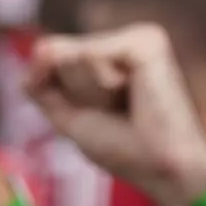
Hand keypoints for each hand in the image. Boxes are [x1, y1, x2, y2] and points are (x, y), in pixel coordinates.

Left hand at [27, 26, 205, 205]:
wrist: (166, 169)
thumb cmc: (127, 151)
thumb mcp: (71, 118)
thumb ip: (44, 86)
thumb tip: (39, 49)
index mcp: (113, 54)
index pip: (51, 58)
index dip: (63, 96)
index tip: (107, 117)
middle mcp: (127, 39)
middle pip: (57, 54)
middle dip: (77, 95)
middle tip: (120, 114)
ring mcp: (139, 36)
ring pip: (72, 55)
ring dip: (92, 94)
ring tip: (132, 108)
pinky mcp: (147, 41)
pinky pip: (91, 54)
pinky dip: (103, 85)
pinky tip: (136, 95)